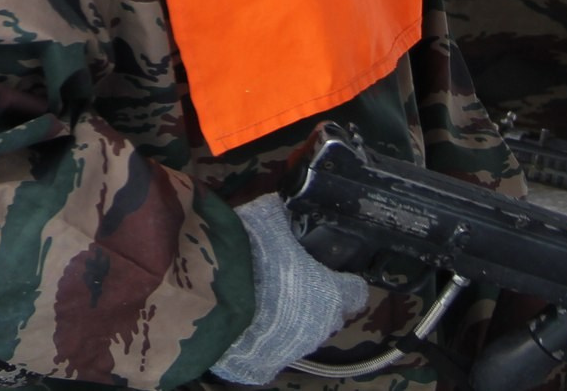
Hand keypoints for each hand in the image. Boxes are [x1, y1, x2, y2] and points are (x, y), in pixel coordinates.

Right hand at [214, 194, 370, 384]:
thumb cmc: (250, 258)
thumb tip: (280, 202)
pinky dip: (269, 332)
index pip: (356, 291)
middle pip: (331, 313)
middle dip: (319, 298)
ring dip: (294, 315)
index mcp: (331, 294)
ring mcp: (295, 349)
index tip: (332, 267)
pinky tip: (251, 315)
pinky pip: (277, 347)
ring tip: (268, 295)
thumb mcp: (266, 221)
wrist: (210, 301)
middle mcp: (320, 327)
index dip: (346, 278)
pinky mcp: (267, 364)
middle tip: (295, 276)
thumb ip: (279, 214)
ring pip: (305, 331)